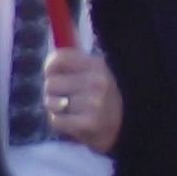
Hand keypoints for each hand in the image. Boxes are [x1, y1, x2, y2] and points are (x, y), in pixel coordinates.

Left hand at [38, 37, 120, 152]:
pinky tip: (74, 123)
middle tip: (66, 98)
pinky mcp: (88, 125)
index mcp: (97, 65)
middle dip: (53, 92)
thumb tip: (51, 47)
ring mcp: (93, 104)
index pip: (58, 59)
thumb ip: (75, 62)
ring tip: (71, 111)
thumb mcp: (97, 73)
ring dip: (56, 109)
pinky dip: (61, 123)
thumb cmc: (105, 98)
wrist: (126, 128)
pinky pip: (56, 121)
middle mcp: (96, 82)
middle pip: (51, 83)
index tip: (54, 74)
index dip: (50, 68)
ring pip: (51, 102)